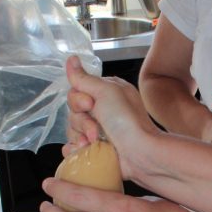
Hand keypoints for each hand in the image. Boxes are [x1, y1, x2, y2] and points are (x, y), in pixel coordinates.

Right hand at [64, 56, 158, 174]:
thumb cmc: (128, 121)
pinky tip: (84, 151)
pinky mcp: (95, 150)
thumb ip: (84, 78)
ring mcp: (98, 132)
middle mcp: (102, 111)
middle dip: (81, 122)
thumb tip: (71, 59)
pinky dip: (74, 151)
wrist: (141, 153)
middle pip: (73, 113)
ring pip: (72, 131)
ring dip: (79, 137)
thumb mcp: (106, 91)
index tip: (90, 105)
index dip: (78, 100)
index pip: (76, 92)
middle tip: (96, 129)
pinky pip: (73, 149)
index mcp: (106, 94)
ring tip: (95, 142)